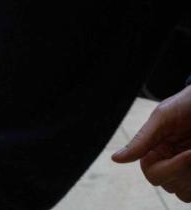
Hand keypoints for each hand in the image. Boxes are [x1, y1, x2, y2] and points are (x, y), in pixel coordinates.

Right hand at [112, 86, 190, 202]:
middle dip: (184, 171)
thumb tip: (115, 159)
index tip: (190, 154)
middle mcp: (168, 162)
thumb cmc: (185, 104)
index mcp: (153, 151)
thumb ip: (141, 140)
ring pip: (184, 193)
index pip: (154, 174)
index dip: (172, 168)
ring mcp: (185, 169)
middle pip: (169, 185)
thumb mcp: (162, 118)